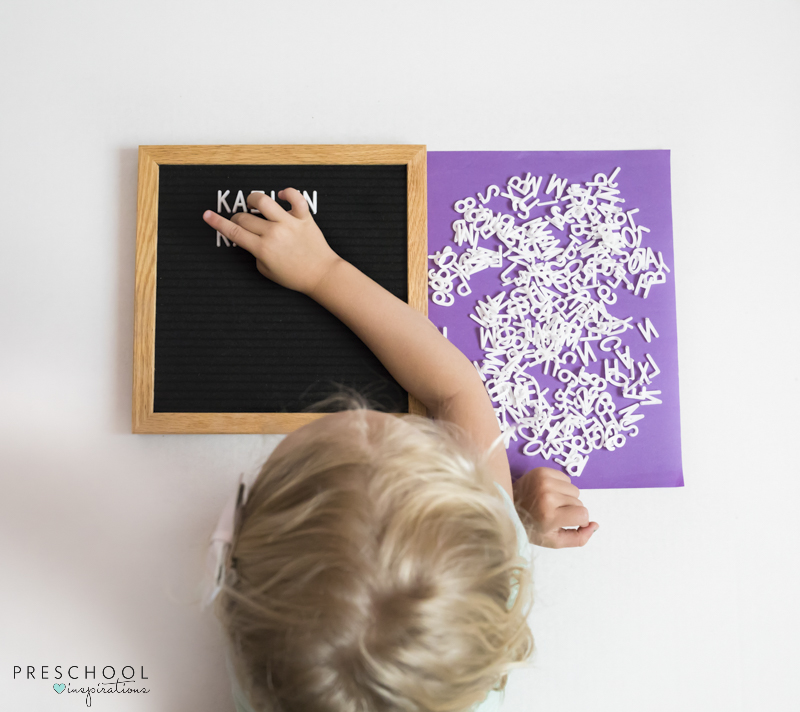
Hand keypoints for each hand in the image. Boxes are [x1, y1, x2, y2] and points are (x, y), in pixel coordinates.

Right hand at [202, 188, 341, 294]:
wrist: (322, 275)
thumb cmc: (296, 276)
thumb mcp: (267, 271)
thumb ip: (256, 254)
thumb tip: (251, 239)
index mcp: (262, 249)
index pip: (233, 232)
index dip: (217, 222)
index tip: (207, 215)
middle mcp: (274, 233)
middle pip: (244, 217)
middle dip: (237, 218)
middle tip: (241, 222)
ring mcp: (289, 223)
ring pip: (263, 201)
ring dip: (253, 199)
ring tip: (253, 204)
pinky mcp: (304, 217)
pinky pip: (295, 197)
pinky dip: (287, 192)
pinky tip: (281, 196)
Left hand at [513, 467, 598, 548]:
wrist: (509, 506)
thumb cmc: (531, 527)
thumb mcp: (554, 540)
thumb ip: (579, 538)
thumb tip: (595, 525)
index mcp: (550, 515)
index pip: (583, 514)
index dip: (578, 520)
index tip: (564, 521)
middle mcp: (547, 496)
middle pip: (578, 502)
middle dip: (570, 509)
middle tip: (552, 512)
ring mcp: (544, 481)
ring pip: (574, 490)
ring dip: (565, 497)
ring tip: (549, 502)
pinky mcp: (541, 471)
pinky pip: (566, 478)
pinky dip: (561, 486)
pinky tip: (547, 492)